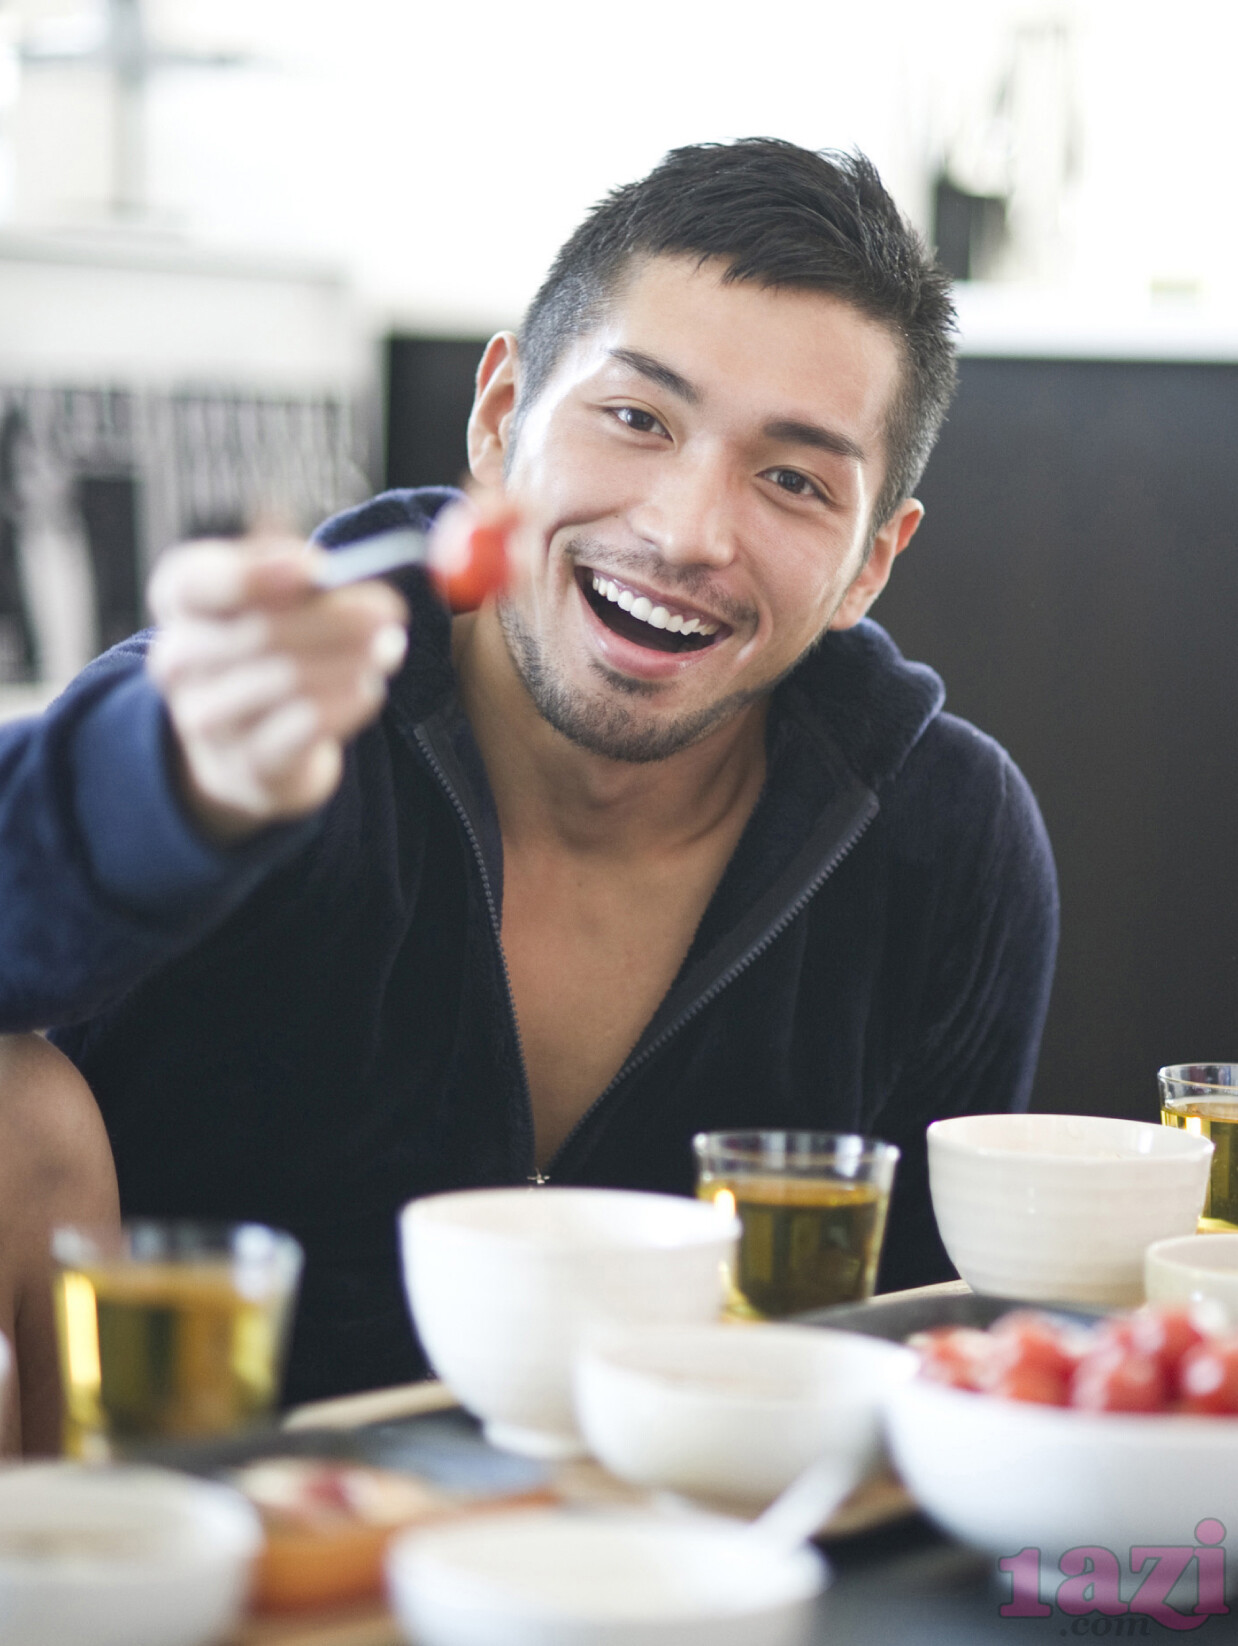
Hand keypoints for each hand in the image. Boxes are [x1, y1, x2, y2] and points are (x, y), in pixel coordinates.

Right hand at [146, 531, 407, 843]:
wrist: (250, 747)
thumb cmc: (268, 649)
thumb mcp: (274, 597)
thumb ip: (296, 573)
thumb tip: (326, 572)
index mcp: (181, 600)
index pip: (197, 582)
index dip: (254, 574)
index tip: (314, 567)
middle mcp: (179, 660)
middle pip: (260, 632)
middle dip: (337, 620)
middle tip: (390, 612)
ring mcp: (206, 719)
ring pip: (289, 680)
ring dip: (351, 661)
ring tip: (388, 649)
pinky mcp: (246, 765)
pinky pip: (305, 726)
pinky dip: (347, 703)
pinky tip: (369, 688)